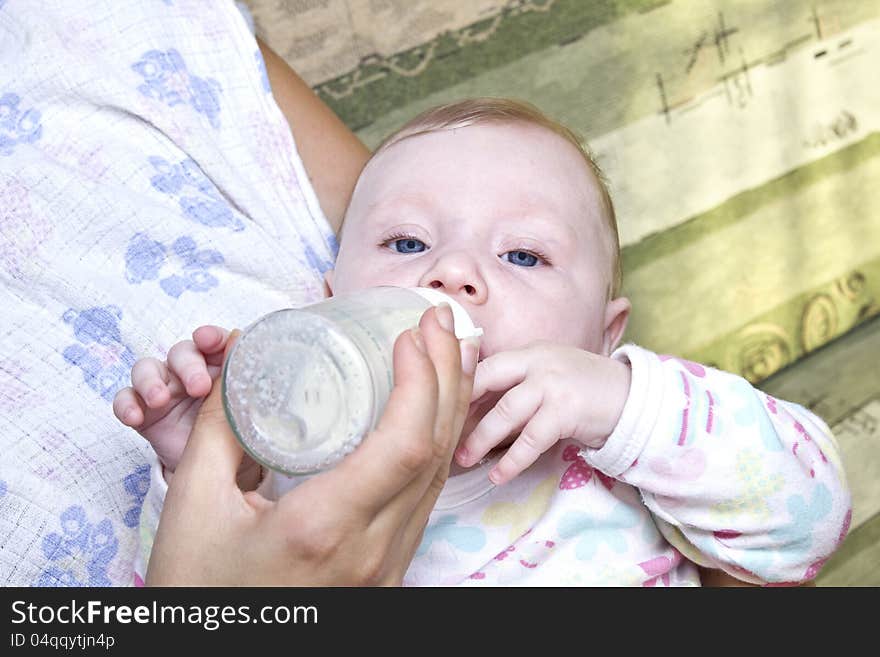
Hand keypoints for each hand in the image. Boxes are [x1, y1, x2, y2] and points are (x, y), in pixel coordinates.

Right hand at [112, 326, 260, 484]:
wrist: (215, 472)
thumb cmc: (233, 436)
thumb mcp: (241, 414)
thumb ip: (240, 386)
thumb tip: (249, 353)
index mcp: (220, 368)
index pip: (214, 342)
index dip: (211, 336)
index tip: (209, 340)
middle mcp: (190, 373)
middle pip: (183, 353)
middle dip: (188, 366)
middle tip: (198, 387)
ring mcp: (165, 390)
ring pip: (147, 368)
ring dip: (151, 380)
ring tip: (158, 400)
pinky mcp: (144, 411)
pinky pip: (126, 398)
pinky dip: (126, 404)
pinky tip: (134, 418)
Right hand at [146, 304, 478, 584]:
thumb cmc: (202, 593)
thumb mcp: (192, 506)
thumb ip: (217, 431)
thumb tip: (241, 368)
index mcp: (322, 528)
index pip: (402, 445)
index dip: (421, 381)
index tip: (411, 334)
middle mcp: (369, 549)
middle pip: (434, 453)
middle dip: (447, 377)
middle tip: (441, 321)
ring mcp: (385, 565)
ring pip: (438, 476)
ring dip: (450, 407)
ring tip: (450, 352)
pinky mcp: (387, 571)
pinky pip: (426, 500)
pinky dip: (436, 445)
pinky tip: (433, 414)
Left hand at [454, 342, 631, 484]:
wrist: (633, 397)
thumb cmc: (586, 389)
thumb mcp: (550, 373)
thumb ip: (518, 383)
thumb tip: (472, 406)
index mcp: (529, 353)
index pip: (484, 364)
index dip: (457, 384)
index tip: (436, 405)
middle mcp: (538, 362)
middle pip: (486, 381)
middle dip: (459, 408)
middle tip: (438, 431)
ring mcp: (552, 385)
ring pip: (505, 412)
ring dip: (480, 438)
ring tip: (463, 459)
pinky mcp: (566, 411)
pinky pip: (531, 439)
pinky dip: (512, 460)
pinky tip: (498, 475)